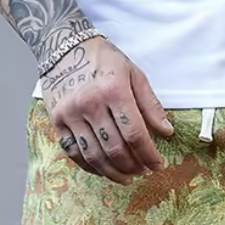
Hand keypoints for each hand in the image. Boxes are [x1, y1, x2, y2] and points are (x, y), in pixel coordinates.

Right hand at [41, 36, 173, 184]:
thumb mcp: (133, 73)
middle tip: (143, 171)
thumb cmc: (102, 59)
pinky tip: (105, 170)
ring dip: (114, 172)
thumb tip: (167, 132)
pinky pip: (75, 154)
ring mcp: (70, 114)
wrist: (62, 47)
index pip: (135, 133)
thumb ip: (150, 104)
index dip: (149, 155)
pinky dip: (92, 167)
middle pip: (115, 149)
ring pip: (95, 156)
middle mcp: (89, 104)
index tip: (157, 165)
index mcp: (113, 90)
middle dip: (133, 166)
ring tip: (127, 177)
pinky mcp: (57, 122)